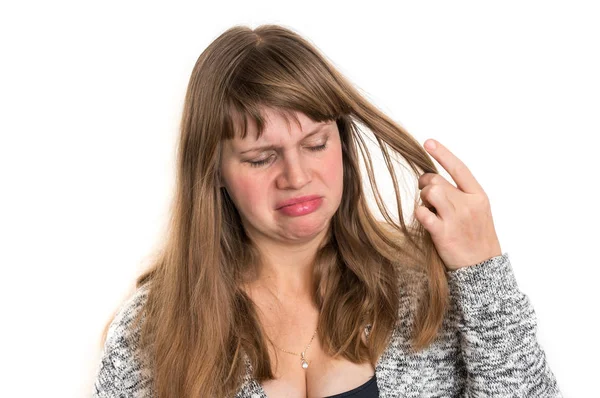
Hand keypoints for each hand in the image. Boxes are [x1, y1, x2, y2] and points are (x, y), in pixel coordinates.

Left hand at [415, 139, 501, 270]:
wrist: (482, 269)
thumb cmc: (477, 238)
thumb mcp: (478, 212)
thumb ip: (461, 195)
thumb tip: (435, 181)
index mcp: (478, 196)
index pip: (459, 168)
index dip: (443, 154)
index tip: (428, 142)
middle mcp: (468, 204)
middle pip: (437, 181)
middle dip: (426, 185)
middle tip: (426, 196)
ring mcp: (456, 218)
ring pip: (430, 192)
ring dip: (423, 199)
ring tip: (430, 210)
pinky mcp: (443, 233)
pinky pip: (422, 213)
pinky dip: (420, 214)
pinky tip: (427, 221)